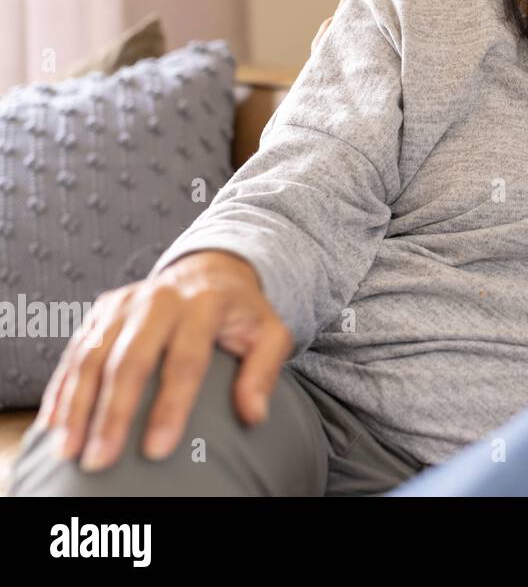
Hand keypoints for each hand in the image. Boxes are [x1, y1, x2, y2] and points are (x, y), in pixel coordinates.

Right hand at [35, 249, 290, 471]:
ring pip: (93, 356)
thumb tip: (253, 416)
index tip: (157, 451)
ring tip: (68, 451)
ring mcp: (125, 302)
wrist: (210, 270)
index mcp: (204, 303)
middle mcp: (160, 299)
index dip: (170, 407)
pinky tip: (53, 425)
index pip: (185, 361)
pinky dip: (62, 388)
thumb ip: (264, 372)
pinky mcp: (101, 310)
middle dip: (112, 414)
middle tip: (100, 461)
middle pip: (130, 360)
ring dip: (77, 406)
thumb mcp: (270, 334)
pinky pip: (75, 351)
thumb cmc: (242, 314)